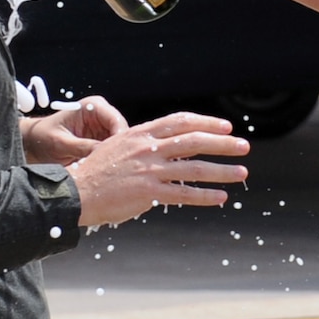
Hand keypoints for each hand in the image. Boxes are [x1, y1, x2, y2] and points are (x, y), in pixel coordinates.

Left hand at [21, 97, 129, 165]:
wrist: (33, 143)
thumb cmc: (42, 137)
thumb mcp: (61, 143)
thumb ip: (83, 146)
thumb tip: (103, 154)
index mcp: (92, 107)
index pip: (116, 120)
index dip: (120, 138)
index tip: (119, 155)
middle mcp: (102, 115)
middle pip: (122, 132)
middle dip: (120, 149)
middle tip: (116, 166)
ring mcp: (104, 128)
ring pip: (121, 144)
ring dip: (115, 156)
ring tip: (109, 170)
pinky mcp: (102, 141)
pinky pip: (114, 151)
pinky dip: (110, 160)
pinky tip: (104, 170)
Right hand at [68, 112, 251, 226]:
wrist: (75, 192)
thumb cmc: (96, 172)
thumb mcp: (119, 147)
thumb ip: (145, 146)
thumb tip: (171, 149)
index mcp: (141, 134)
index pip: (181, 121)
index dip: (206, 122)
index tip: (226, 126)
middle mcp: (147, 148)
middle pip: (194, 141)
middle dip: (223, 143)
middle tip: (244, 147)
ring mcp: (149, 170)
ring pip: (195, 167)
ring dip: (222, 170)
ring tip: (242, 173)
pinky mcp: (148, 192)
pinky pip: (184, 194)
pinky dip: (205, 195)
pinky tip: (221, 197)